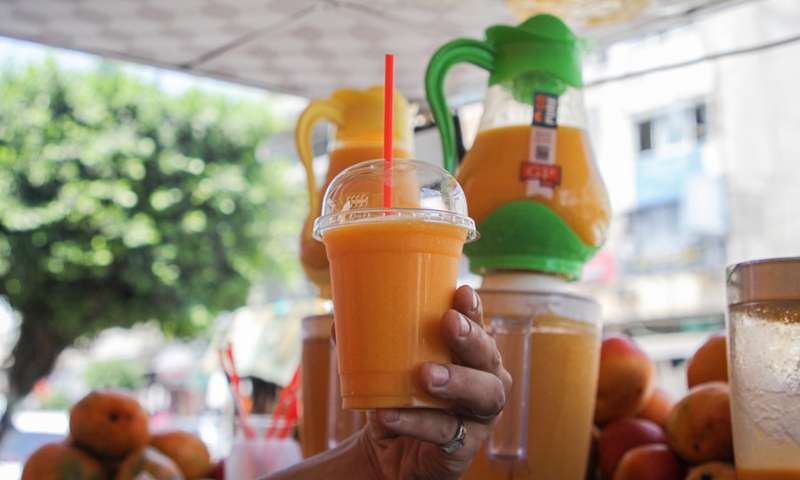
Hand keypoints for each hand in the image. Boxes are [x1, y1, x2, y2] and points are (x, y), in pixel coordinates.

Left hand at [356, 285, 511, 479]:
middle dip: (471, 338)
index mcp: (467, 354)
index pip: (478, 325)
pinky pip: (446, 432)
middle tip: (448, 323)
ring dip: (457, 380)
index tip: (461, 292)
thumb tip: (340, 321)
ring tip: (425, 375)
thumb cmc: (396, 398)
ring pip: (484, 394)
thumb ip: (366, 345)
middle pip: (489, 356)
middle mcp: (484, 380)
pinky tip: (389, 413)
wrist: (390, 453)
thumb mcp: (383, 369)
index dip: (474, 309)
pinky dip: (417, 422)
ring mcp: (479, 416)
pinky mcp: (465, 447)